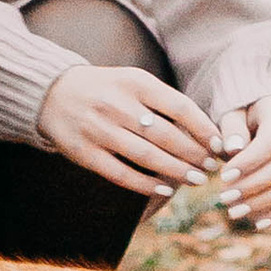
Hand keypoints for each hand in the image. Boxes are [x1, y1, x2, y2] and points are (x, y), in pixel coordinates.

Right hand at [37, 60, 224, 197]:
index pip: (179, 107)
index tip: (218, 144)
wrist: (52, 93)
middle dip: (194, 154)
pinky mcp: (85, 152)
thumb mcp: (133, 81)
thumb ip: (163, 101)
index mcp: (134, 82)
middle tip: (211, 167)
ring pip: (147, 157)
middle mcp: (117, 104)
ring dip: (177, 171)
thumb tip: (203, 130)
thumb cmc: (105, 89)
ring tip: (196, 179)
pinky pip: (121, 174)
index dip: (203, 129)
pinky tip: (165, 189)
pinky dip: (146, 184)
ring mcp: (99, 129)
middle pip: (166, 135)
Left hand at [212, 99, 270, 230]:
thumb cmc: (240, 115)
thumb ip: (231, 129)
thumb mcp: (231, 113)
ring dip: (262, 203)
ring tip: (234, 212)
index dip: (248, 163)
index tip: (222, 176)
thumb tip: (233, 149)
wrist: (262, 116)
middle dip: (252, 187)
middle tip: (224, 199)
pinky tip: (257, 223)